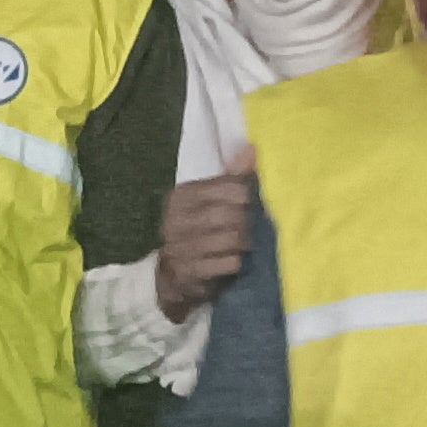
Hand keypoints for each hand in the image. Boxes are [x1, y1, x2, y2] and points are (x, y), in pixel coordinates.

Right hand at [155, 161, 256, 322]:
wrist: (173, 277)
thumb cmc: (199, 232)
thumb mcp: (211, 202)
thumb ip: (232, 177)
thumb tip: (252, 149)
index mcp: (180, 196)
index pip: (228, 187)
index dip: (247, 195)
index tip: (251, 204)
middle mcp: (175, 220)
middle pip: (230, 214)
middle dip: (248, 221)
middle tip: (253, 228)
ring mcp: (178, 247)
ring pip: (230, 239)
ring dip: (245, 243)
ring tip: (248, 244)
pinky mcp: (187, 272)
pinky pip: (226, 263)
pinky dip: (237, 262)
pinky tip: (237, 262)